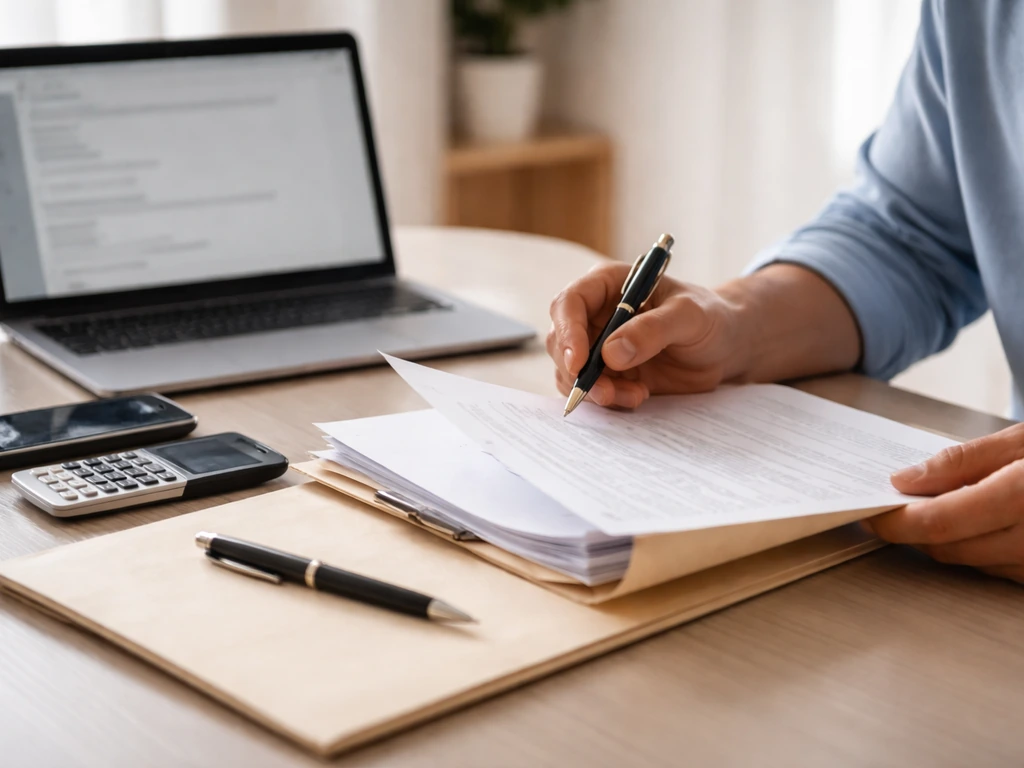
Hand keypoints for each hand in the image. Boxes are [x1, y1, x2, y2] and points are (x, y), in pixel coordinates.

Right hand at [546, 262, 746, 408]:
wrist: (725, 346)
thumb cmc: (709, 317)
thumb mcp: (689, 316)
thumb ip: (653, 330)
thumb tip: (610, 352)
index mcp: (608, 285)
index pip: (569, 303)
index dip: (567, 331)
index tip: (578, 362)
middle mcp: (596, 315)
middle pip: (562, 341)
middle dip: (578, 371)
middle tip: (606, 392)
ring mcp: (599, 346)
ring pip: (571, 371)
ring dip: (595, 390)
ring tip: (635, 395)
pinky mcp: (608, 374)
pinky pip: (590, 390)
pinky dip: (607, 400)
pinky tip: (638, 396)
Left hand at [867, 423, 1023, 582]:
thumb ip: (963, 461)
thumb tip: (907, 480)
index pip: (942, 522)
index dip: (897, 520)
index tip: (872, 512)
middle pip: (951, 548)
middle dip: (916, 530)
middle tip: (896, 507)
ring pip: (974, 563)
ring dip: (948, 541)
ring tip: (940, 508)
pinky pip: (1003, 570)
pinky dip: (981, 549)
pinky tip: (979, 525)